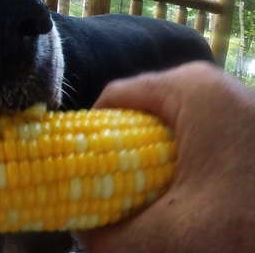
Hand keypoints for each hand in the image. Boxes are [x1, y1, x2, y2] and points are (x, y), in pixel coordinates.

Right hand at [77, 61, 254, 251]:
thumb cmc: (251, 222)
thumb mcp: (173, 238)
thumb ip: (111, 240)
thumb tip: (84, 236)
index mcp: (188, 89)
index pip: (115, 98)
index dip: (91, 136)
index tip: (84, 175)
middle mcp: (213, 85)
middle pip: (142, 112)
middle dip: (124, 156)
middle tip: (118, 196)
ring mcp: (237, 104)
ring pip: (173, 127)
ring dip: (155, 165)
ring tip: (154, 203)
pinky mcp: (250, 127)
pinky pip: (201, 137)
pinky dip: (186, 167)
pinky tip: (191, 199)